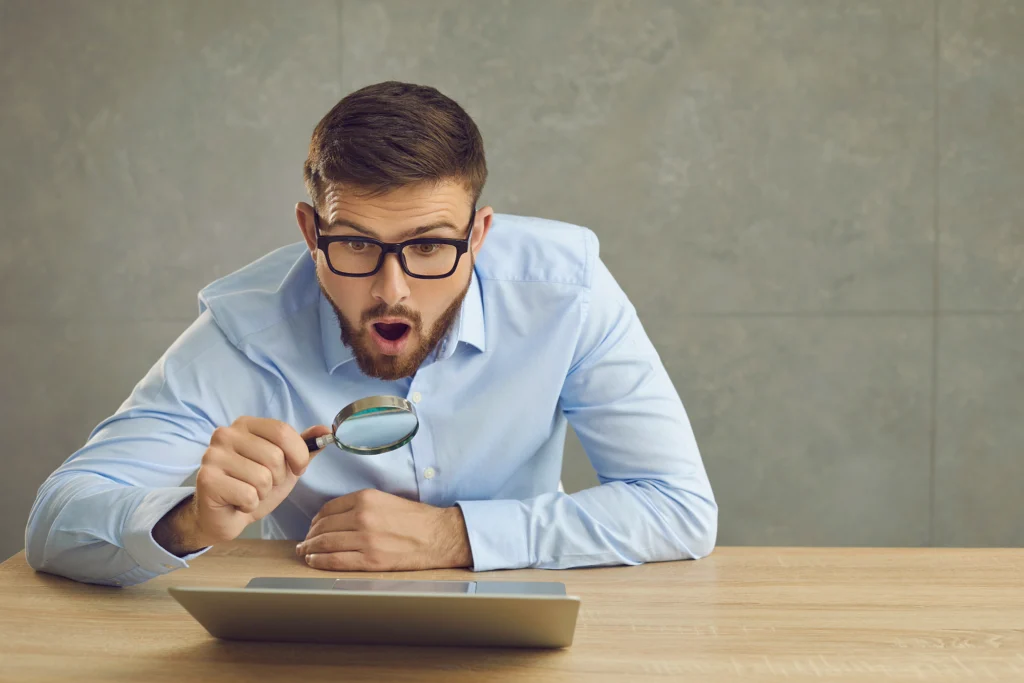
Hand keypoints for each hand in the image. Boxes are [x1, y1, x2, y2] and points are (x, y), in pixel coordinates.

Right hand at [155, 417, 331, 554]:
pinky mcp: (207, 480)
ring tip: (249, 492)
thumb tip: (326, 430)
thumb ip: (304, 447)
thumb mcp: (285, 465)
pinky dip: (249, 504)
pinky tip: (237, 502)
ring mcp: (213, 456)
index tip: (296, 469)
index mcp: (245, 424)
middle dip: (278, 478)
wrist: (225, 516)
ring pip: (262, 477)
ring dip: (263, 493)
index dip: (298, 455)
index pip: (282, 431)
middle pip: (274, 456)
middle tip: (262, 484)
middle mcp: (225, 434)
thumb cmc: (254, 486)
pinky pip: (248, 495)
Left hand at [296, 489, 472, 570]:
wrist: (439, 536)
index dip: (316, 520)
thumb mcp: (386, 500)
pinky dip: (320, 562)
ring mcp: (366, 539)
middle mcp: (363, 516)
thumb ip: (360, 505)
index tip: (313, 527)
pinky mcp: (371, 560)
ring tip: (305, 553)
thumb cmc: (415, 519)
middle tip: (304, 543)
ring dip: (311, 550)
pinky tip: (314, 562)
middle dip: (310, 537)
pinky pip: (336, 561)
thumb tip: (335, 518)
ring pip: (326, 544)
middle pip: (323, 527)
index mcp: (366, 498)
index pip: (328, 509)